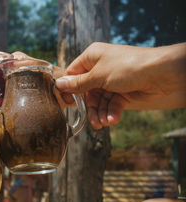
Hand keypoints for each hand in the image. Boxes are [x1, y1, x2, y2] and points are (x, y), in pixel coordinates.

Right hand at [55, 42, 185, 128]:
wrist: (161, 73)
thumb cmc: (127, 67)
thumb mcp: (98, 75)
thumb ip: (78, 83)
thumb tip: (58, 84)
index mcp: (92, 57)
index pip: (73, 73)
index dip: (69, 89)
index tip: (67, 103)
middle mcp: (100, 68)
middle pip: (86, 92)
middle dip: (89, 107)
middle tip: (90, 121)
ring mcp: (111, 81)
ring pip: (99, 101)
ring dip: (100, 113)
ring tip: (102, 124)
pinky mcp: (122, 91)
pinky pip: (111, 104)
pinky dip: (111, 113)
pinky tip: (112, 120)